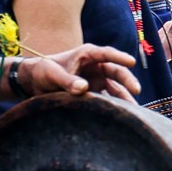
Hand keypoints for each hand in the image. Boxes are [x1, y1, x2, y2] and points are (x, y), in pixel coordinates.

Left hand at [27, 46, 141, 101]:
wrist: (35, 82)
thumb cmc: (43, 72)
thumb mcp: (52, 74)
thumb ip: (67, 80)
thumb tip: (84, 88)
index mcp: (87, 54)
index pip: (107, 54)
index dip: (119, 57)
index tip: (131, 61)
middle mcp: (96, 66)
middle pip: (116, 72)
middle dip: (128, 81)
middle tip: (136, 91)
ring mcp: (97, 80)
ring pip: (116, 88)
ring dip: (125, 98)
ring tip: (135, 111)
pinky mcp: (95, 93)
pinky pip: (108, 99)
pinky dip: (115, 106)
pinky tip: (123, 117)